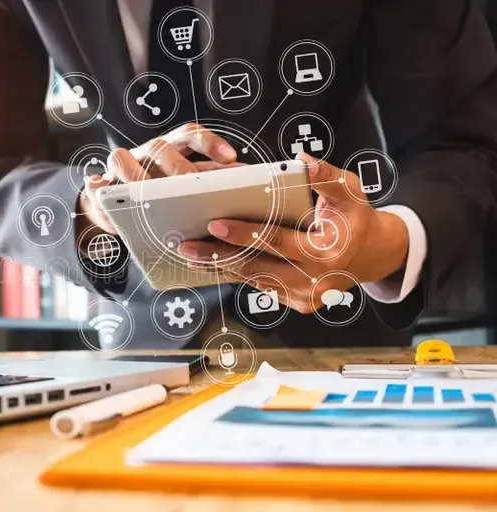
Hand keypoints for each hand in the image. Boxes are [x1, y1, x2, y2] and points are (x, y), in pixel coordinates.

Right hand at [76, 123, 237, 240]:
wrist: (120, 211)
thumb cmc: (160, 200)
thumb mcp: (184, 191)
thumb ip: (206, 185)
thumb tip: (242, 179)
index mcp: (171, 151)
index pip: (190, 136)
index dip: (210, 143)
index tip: (231, 158)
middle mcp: (146, 153)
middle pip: (160, 147)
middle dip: (176, 164)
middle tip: (190, 183)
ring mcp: (121, 168)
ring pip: (121, 158)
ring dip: (135, 175)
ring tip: (146, 193)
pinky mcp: (100, 185)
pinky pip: (94, 184)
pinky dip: (97, 187)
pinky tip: (103, 193)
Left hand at [178, 153, 409, 312]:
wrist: (371, 256)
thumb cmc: (355, 218)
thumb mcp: (350, 192)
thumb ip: (326, 176)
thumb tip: (302, 160)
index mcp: (327, 252)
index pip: (277, 241)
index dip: (244, 233)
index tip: (215, 224)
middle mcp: (314, 280)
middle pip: (258, 266)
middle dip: (219, 255)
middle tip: (187, 245)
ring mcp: (304, 296)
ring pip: (254, 280)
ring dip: (222, 267)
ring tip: (191, 256)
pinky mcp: (296, 303)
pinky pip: (260, 287)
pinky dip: (236, 274)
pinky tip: (213, 264)